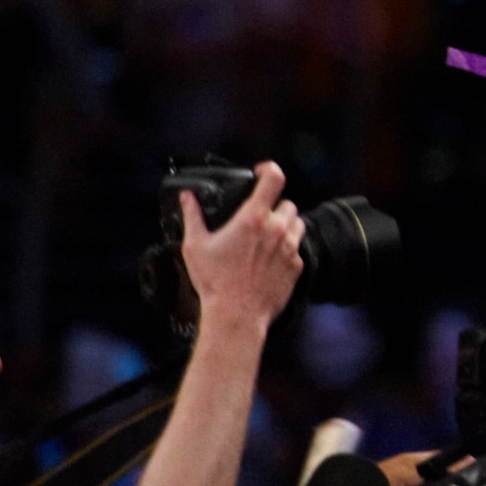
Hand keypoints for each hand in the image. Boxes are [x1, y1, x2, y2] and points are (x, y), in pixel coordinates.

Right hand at [179, 163, 305, 338]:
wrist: (237, 315)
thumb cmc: (215, 282)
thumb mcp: (195, 246)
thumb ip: (193, 216)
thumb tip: (187, 197)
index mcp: (253, 219)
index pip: (274, 179)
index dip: (269, 170)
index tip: (261, 172)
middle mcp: (277, 229)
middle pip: (287, 203)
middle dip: (274, 207)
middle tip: (258, 219)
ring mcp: (291, 247)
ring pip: (297, 223)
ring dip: (285, 226)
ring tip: (265, 238)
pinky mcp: (298, 265)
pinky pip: (298, 248)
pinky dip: (288, 249)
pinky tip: (270, 259)